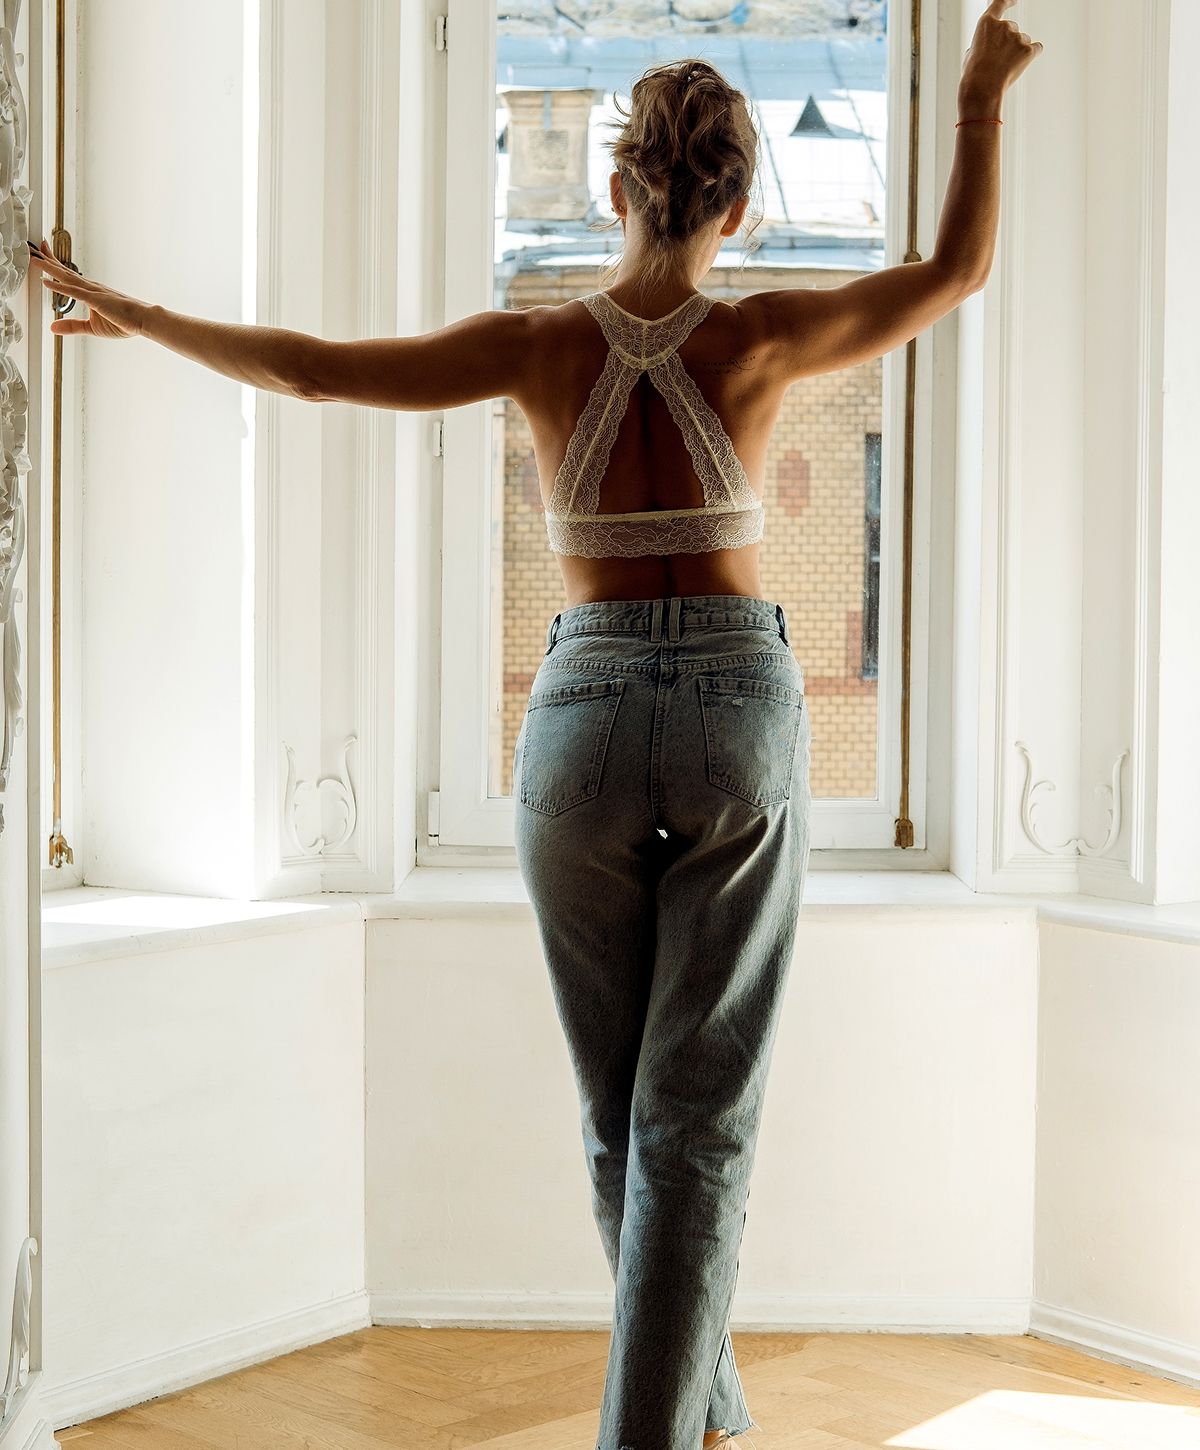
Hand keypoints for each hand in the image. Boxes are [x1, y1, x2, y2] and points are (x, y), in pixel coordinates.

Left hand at [26, 236, 149, 339]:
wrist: (144, 320)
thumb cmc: (124, 322)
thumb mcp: (92, 327)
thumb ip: (72, 326)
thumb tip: (53, 327)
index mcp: (90, 292)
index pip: (67, 275)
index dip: (53, 264)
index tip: (41, 254)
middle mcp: (89, 287)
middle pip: (63, 270)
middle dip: (46, 258)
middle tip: (31, 247)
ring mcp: (92, 292)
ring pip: (66, 277)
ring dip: (48, 268)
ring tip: (33, 259)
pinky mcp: (96, 300)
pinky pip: (74, 292)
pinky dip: (59, 287)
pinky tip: (46, 282)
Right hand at [960, 0, 1041, 109]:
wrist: (982, 89)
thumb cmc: (973, 75)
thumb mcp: (970, 54)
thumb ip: (982, 44)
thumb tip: (987, 48)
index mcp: (986, 24)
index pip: (999, 4)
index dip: (1008, 1)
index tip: (1014, 0)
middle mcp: (1004, 25)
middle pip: (1013, 28)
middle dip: (1009, 42)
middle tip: (998, 61)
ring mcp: (1018, 36)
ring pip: (1024, 40)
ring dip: (1017, 51)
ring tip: (1005, 68)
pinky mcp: (1029, 49)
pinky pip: (1036, 48)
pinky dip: (1031, 56)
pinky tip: (1020, 66)